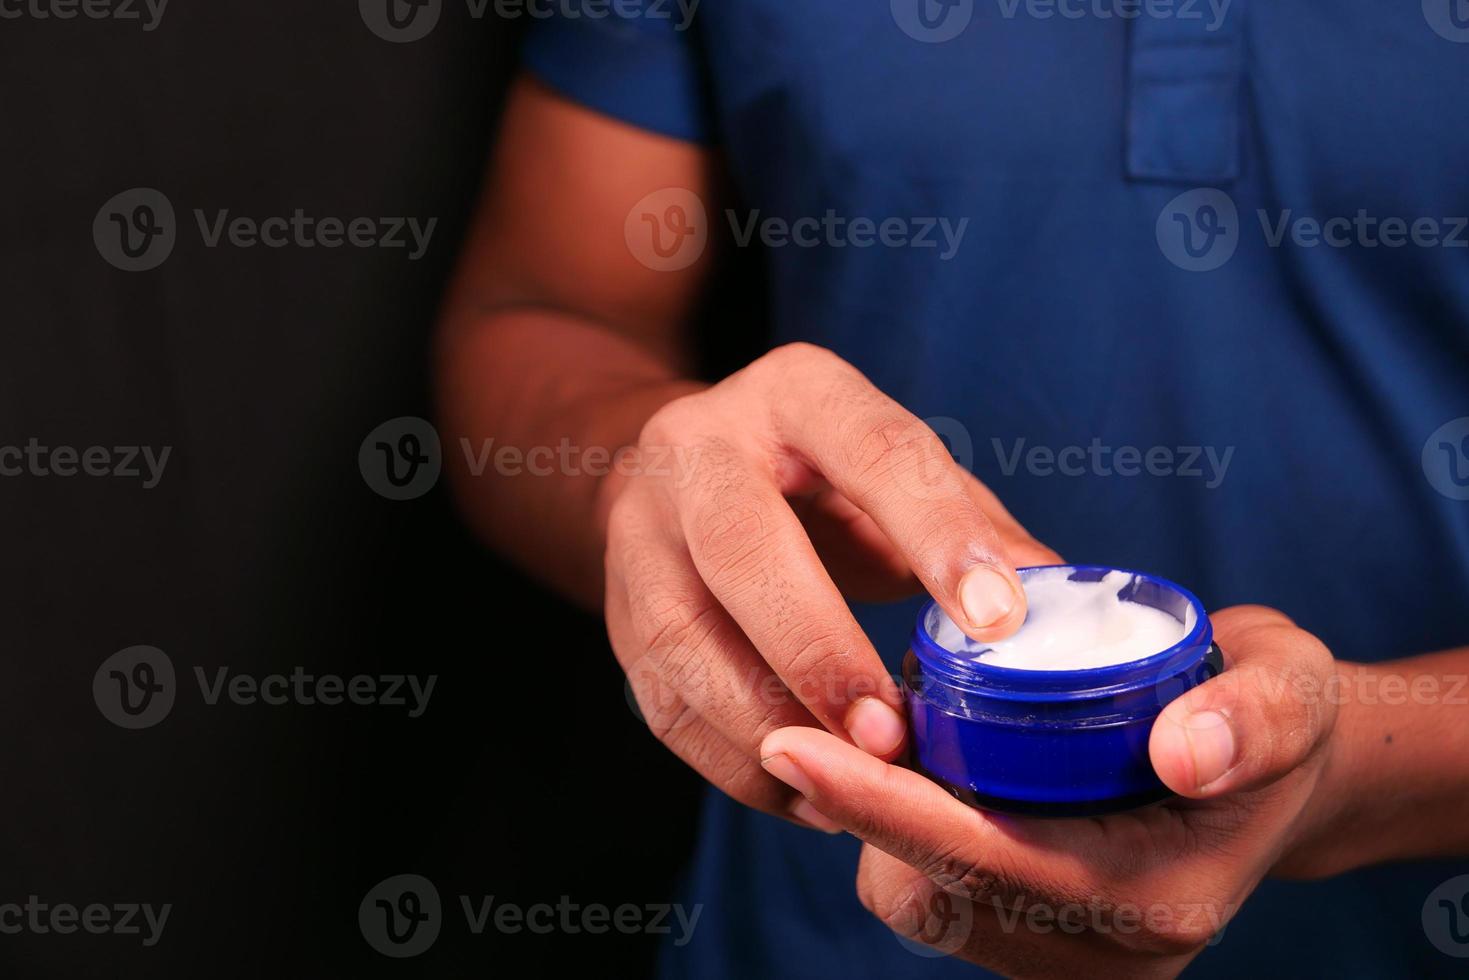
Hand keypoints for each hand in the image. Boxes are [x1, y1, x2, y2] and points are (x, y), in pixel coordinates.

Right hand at [602, 342, 1058, 830]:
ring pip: (683, 637)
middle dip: (820, 650)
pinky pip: (662, 702)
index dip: (936, 535)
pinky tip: (807, 796)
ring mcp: (639, 530)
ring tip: (856, 785)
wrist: (683, 476)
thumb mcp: (896, 476)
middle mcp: (697, 447)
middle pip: (744, 546)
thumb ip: (973, 530)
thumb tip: (1069, 610)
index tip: (999, 624)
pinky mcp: (617, 611)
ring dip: (770, 723)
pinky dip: (736, 764)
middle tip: (895, 736)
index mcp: (795, 393)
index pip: (870, 451)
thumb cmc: (820, 480)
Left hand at [759, 605, 1341, 975]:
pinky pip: (935, 896)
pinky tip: (913, 765)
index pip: (982, 862)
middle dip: (859, 810)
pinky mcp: (1037, 942)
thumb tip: (1184, 753)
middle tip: (836, 711)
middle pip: (925, 896)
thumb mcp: (1292, 687)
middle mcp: (1103, 953)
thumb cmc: (1269, 712)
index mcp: (1153, 900)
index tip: (793, 742)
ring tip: (888, 729)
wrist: (1275, 766)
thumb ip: (1258, 715)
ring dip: (877, 820)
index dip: (879, 802)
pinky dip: (903, 834)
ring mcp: (1067, 958)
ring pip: (917, 901)